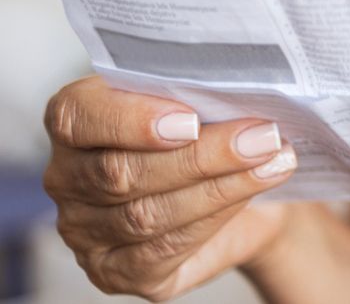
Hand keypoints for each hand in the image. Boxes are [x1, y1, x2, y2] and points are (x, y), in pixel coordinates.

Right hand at [43, 76, 298, 300]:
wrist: (245, 187)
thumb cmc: (213, 129)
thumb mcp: (204, 96)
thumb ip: (200, 89)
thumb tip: (235, 86)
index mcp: (75, 121)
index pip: (78, 116)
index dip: (131, 119)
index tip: (190, 119)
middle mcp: (67, 178)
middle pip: (121, 172)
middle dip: (200, 155)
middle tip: (261, 137)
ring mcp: (85, 231)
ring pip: (146, 214)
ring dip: (221, 187)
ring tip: (273, 160)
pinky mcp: (115, 270)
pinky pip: (163, 249)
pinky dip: (216, 217)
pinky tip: (254, 191)